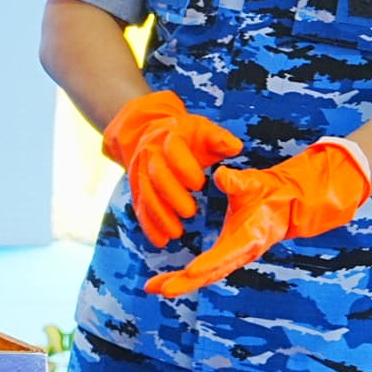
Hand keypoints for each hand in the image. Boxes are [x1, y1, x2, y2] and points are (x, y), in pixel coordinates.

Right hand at [99, 90, 244, 248]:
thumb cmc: (187, 135)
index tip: (200, 184)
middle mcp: (151, 153)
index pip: (173, 149)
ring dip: (159, 215)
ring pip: (146, 194)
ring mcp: (140, 170)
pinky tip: (161, 241)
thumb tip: (236, 147)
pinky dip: (149, 225)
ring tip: (176, 233)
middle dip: (171, 195)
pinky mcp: (135, 187)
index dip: (184, 166)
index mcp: (170, 136)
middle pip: (156, 175)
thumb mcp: (204, 130)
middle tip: (190, 213)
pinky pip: (139, 207)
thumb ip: (220, 139)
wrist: (150, 132)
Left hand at [148, 143, 371, 298]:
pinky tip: (161, 283)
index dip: (210, 263)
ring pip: (205, 276)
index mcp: (250, 236)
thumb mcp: (255, 183)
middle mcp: (241, 253)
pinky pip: (203, 272)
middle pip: (213, 273)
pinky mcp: (225, 257)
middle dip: (187, 283)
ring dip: (179, 283)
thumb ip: (238, 181)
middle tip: (162, 290)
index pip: (228, 253)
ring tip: (152, 288)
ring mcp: (233, 258)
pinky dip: (183, 278)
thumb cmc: (268, 192)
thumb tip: (222, 175)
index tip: (190, 272)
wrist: (284, 205)